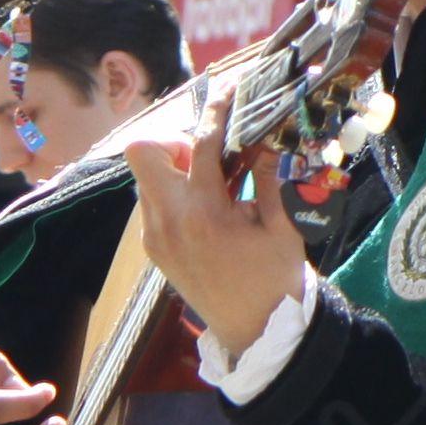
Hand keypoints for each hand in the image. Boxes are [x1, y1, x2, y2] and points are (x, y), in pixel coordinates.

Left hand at [122, 112, 314, 363]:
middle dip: (173, 142)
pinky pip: (150, 203)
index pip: (199, 145)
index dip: (214, 111)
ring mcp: (155, 238)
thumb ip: (271, 176)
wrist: (256, 331)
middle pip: (142, 152)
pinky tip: (204, 207)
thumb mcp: (283, 224)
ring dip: (172, 168)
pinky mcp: (153, 249)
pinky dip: (171, 193)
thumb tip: (267, 135)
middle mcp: (168, 223)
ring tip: (211, 182)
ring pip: (144, 178)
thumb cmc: (275, 278)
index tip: (225, 93)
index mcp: (204, 215)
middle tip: (207, 155)